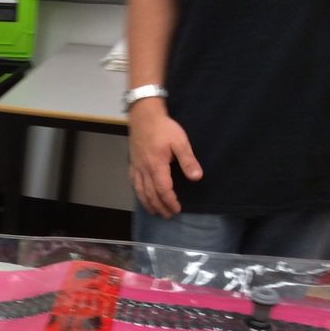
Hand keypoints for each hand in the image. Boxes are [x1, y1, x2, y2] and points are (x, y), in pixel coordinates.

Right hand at [127, 99, 202, 217]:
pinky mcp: (132, 163)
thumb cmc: (163, 128)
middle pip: (151, 194)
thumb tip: (196, 177)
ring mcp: (136, 167)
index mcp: (157, 166)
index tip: (177, 209)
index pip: (163, 190)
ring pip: (140, 191)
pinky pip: (133, 183)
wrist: (144, 116)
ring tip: (155, 211)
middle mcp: (144, 170)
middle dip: (160, 206)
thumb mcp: (180, 142)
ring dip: (148, 203)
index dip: (170, 201)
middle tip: (168, 214)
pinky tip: (142, 196)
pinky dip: (138, 193)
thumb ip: (188, 161)